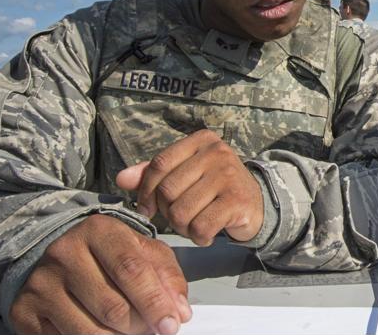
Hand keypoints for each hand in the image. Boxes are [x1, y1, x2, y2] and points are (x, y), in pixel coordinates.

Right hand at [10, 214, 190, 334]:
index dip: (155, 302)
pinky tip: (103, 331)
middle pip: (112, 306)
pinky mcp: (24, 311)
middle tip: (151, 329)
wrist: (60, 254)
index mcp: (99, 231)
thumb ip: (167, 276)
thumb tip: (180, 312)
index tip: (172, 324)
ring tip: (130, 331)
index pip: (131, 270)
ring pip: (90, 330)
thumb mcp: (144, 251)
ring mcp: (41, 283)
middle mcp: (65, 253)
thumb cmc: (110, 254)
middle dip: (140, 325)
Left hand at [117, 129, 262, 245]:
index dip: (146, 191)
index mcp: (201, 141)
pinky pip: (200, 227)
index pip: (159, 164)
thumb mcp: (186, 174)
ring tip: (195, 225)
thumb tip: (121, 179)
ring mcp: (229, 175)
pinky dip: (199, 237)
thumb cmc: (214, 188)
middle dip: (168, 212)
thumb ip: (154, 174)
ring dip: (183, 228)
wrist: (257, 203)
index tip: (146, 208)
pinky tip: (207, 233)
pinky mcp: (237, 200)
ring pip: (181, 212)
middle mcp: (217, 153)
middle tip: (181, 218)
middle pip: (168, 190)